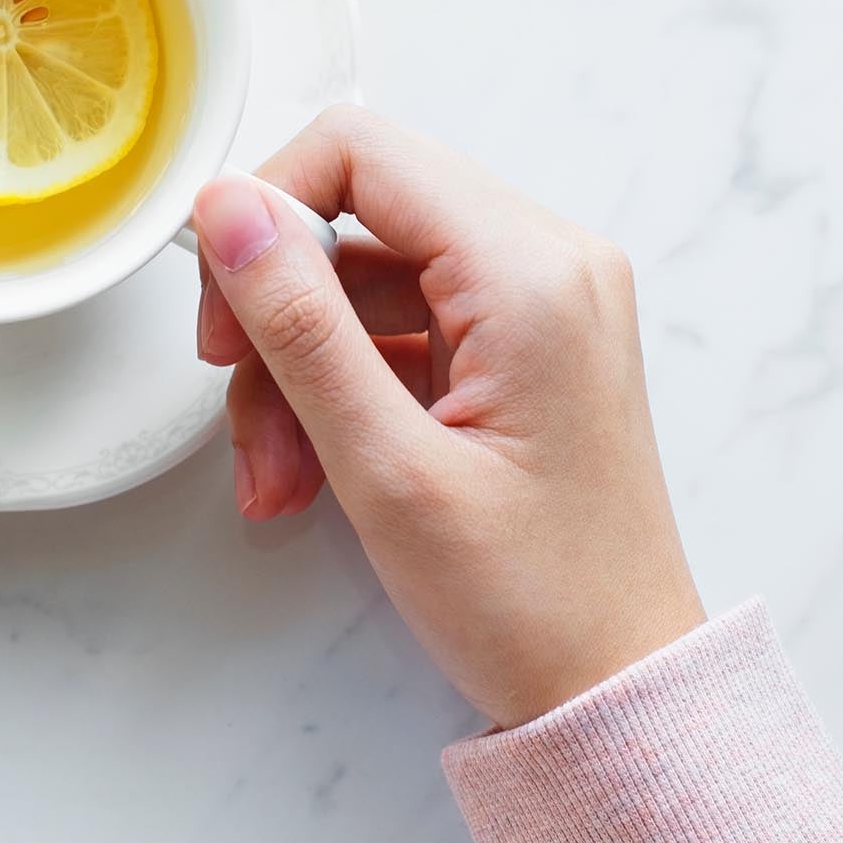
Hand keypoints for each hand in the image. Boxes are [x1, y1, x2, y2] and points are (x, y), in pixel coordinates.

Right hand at [193, 106, 704, 726]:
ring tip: (278, 482)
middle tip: (240, 415)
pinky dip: (346, 392)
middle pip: (359, 217)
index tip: (222, 312)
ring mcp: (543, 304)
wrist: (620, 690)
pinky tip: (314, 476)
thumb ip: (301, 325)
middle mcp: (550, 262)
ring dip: (300, 373)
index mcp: (531, 272)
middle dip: (279, 316)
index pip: (361, 152)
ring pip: (368, 282)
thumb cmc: (531, 602)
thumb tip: (228, 208)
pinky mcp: (527, 348)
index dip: (266, 213)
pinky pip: (405, 329)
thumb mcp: (386, 468)